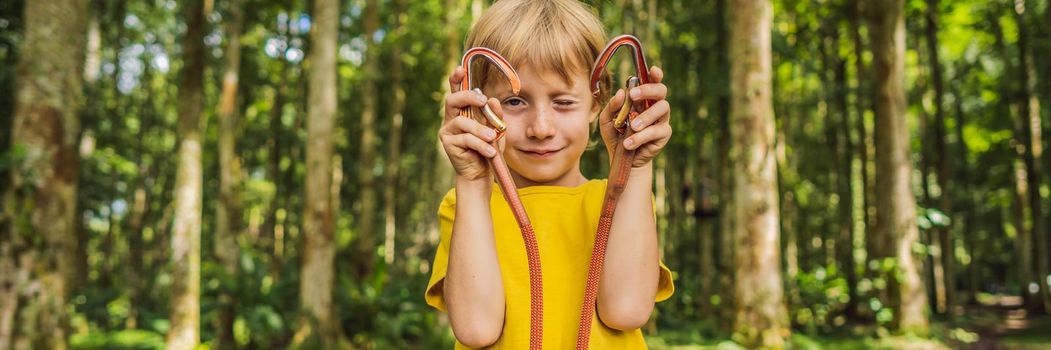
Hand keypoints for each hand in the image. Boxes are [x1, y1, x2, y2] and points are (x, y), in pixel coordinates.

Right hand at [439, 66, 504, 180]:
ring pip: (462, 123)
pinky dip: (480, 145)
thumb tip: (493, 100)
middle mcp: (451, 118)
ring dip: (479, 129)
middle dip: (467, 97)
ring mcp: (447, 131)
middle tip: (483, 101)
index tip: (460, 68)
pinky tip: (490, 152)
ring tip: (492, 138)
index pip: (456, 90)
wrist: (480, 172)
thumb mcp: (496, 129)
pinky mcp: (448, 144)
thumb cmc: (488, 147)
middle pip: (452, 100)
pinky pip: (465, 140)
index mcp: (462, 110)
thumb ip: (495, 115)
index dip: (456, 79)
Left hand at [597, 66, 671, 167]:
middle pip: (661, 90)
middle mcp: (654, 105)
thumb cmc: (616, 135)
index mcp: (642, 98)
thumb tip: (621, 93)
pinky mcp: (664, 134)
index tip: (653, 70)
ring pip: (662, 108)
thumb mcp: (607, 120)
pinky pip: (656, 131)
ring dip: (646, 116)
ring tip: (632, 126)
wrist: (622, 159)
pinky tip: (628, 143)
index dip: (655, 74)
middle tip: (633, 96)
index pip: (652, 82)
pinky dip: (640, 137)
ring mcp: (661, 119)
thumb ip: (611, 106)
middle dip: (648, 90)